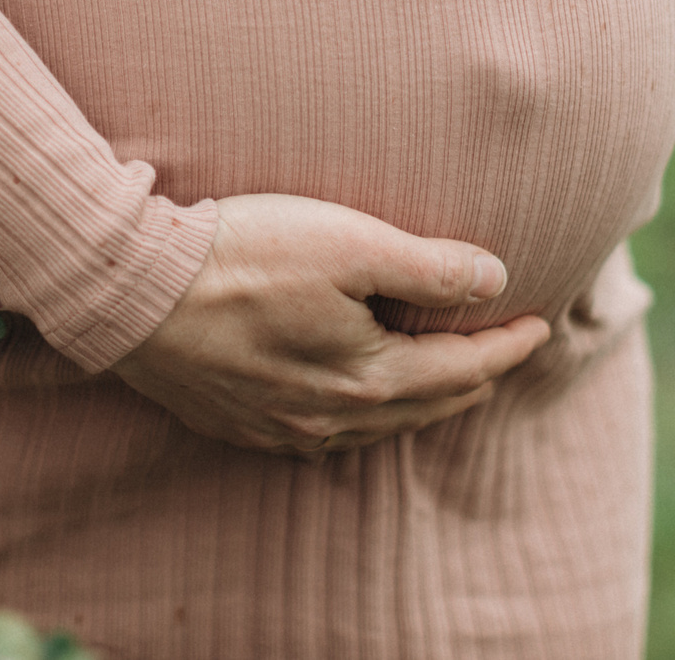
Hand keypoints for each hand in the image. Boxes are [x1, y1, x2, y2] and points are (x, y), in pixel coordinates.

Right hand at [109, 194, 552, 459]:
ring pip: (377, 427)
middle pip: (426, 405)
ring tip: (446, 374)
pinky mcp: (239, 422)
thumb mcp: (350, 241)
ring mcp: (281, 429)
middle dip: (474, 377)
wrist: (133, 289)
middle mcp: (331, 420)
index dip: (509, 344)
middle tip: (504, 349)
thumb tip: (496, 280)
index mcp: (370, 379)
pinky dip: (363, 415)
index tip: (541, 322)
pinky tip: (358, 399)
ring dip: (421, 400)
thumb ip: (430, 266)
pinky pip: (325, 433)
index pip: (464, 367)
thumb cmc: (244, 254)